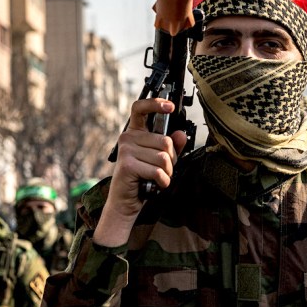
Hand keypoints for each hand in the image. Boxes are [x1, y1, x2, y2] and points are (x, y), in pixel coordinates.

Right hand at [93, 98, 186, 247]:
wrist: (125, 202)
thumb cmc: (142, 179)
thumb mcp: (160, 160)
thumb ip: (172, 147)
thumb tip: (181, 135)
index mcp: (135, 133)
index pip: (140, 108)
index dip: (155, 104)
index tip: (170, 106)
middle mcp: (128, 138)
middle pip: (165, 141)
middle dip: (171, 159)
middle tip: (161, 170)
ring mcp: (126, 150)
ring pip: (164, 157)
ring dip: (167, 172)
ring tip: (156, 178)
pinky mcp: (127, 164)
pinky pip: (158, 170)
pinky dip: (162, 181)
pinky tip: (154, 184)